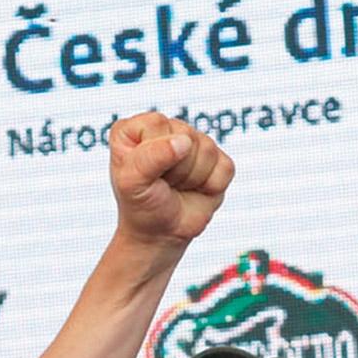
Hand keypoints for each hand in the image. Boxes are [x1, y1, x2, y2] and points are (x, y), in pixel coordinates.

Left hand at [108, 112, 233, 247]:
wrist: (161, 232)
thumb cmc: (142, 204)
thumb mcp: (132, 182)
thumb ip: (150, 157)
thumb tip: (183, 141)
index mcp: (137, 129)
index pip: (158, 124)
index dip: (156, 153)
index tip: (147, 174)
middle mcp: (167, 129)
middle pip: (187, 136)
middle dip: (177, 169)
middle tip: (164, 183)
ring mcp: (195, 142)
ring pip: (208, 150)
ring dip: (192, 178)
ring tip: (178, 186)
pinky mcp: (217, 160)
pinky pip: (225, 168)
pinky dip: (211, 186)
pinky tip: (196, 189)